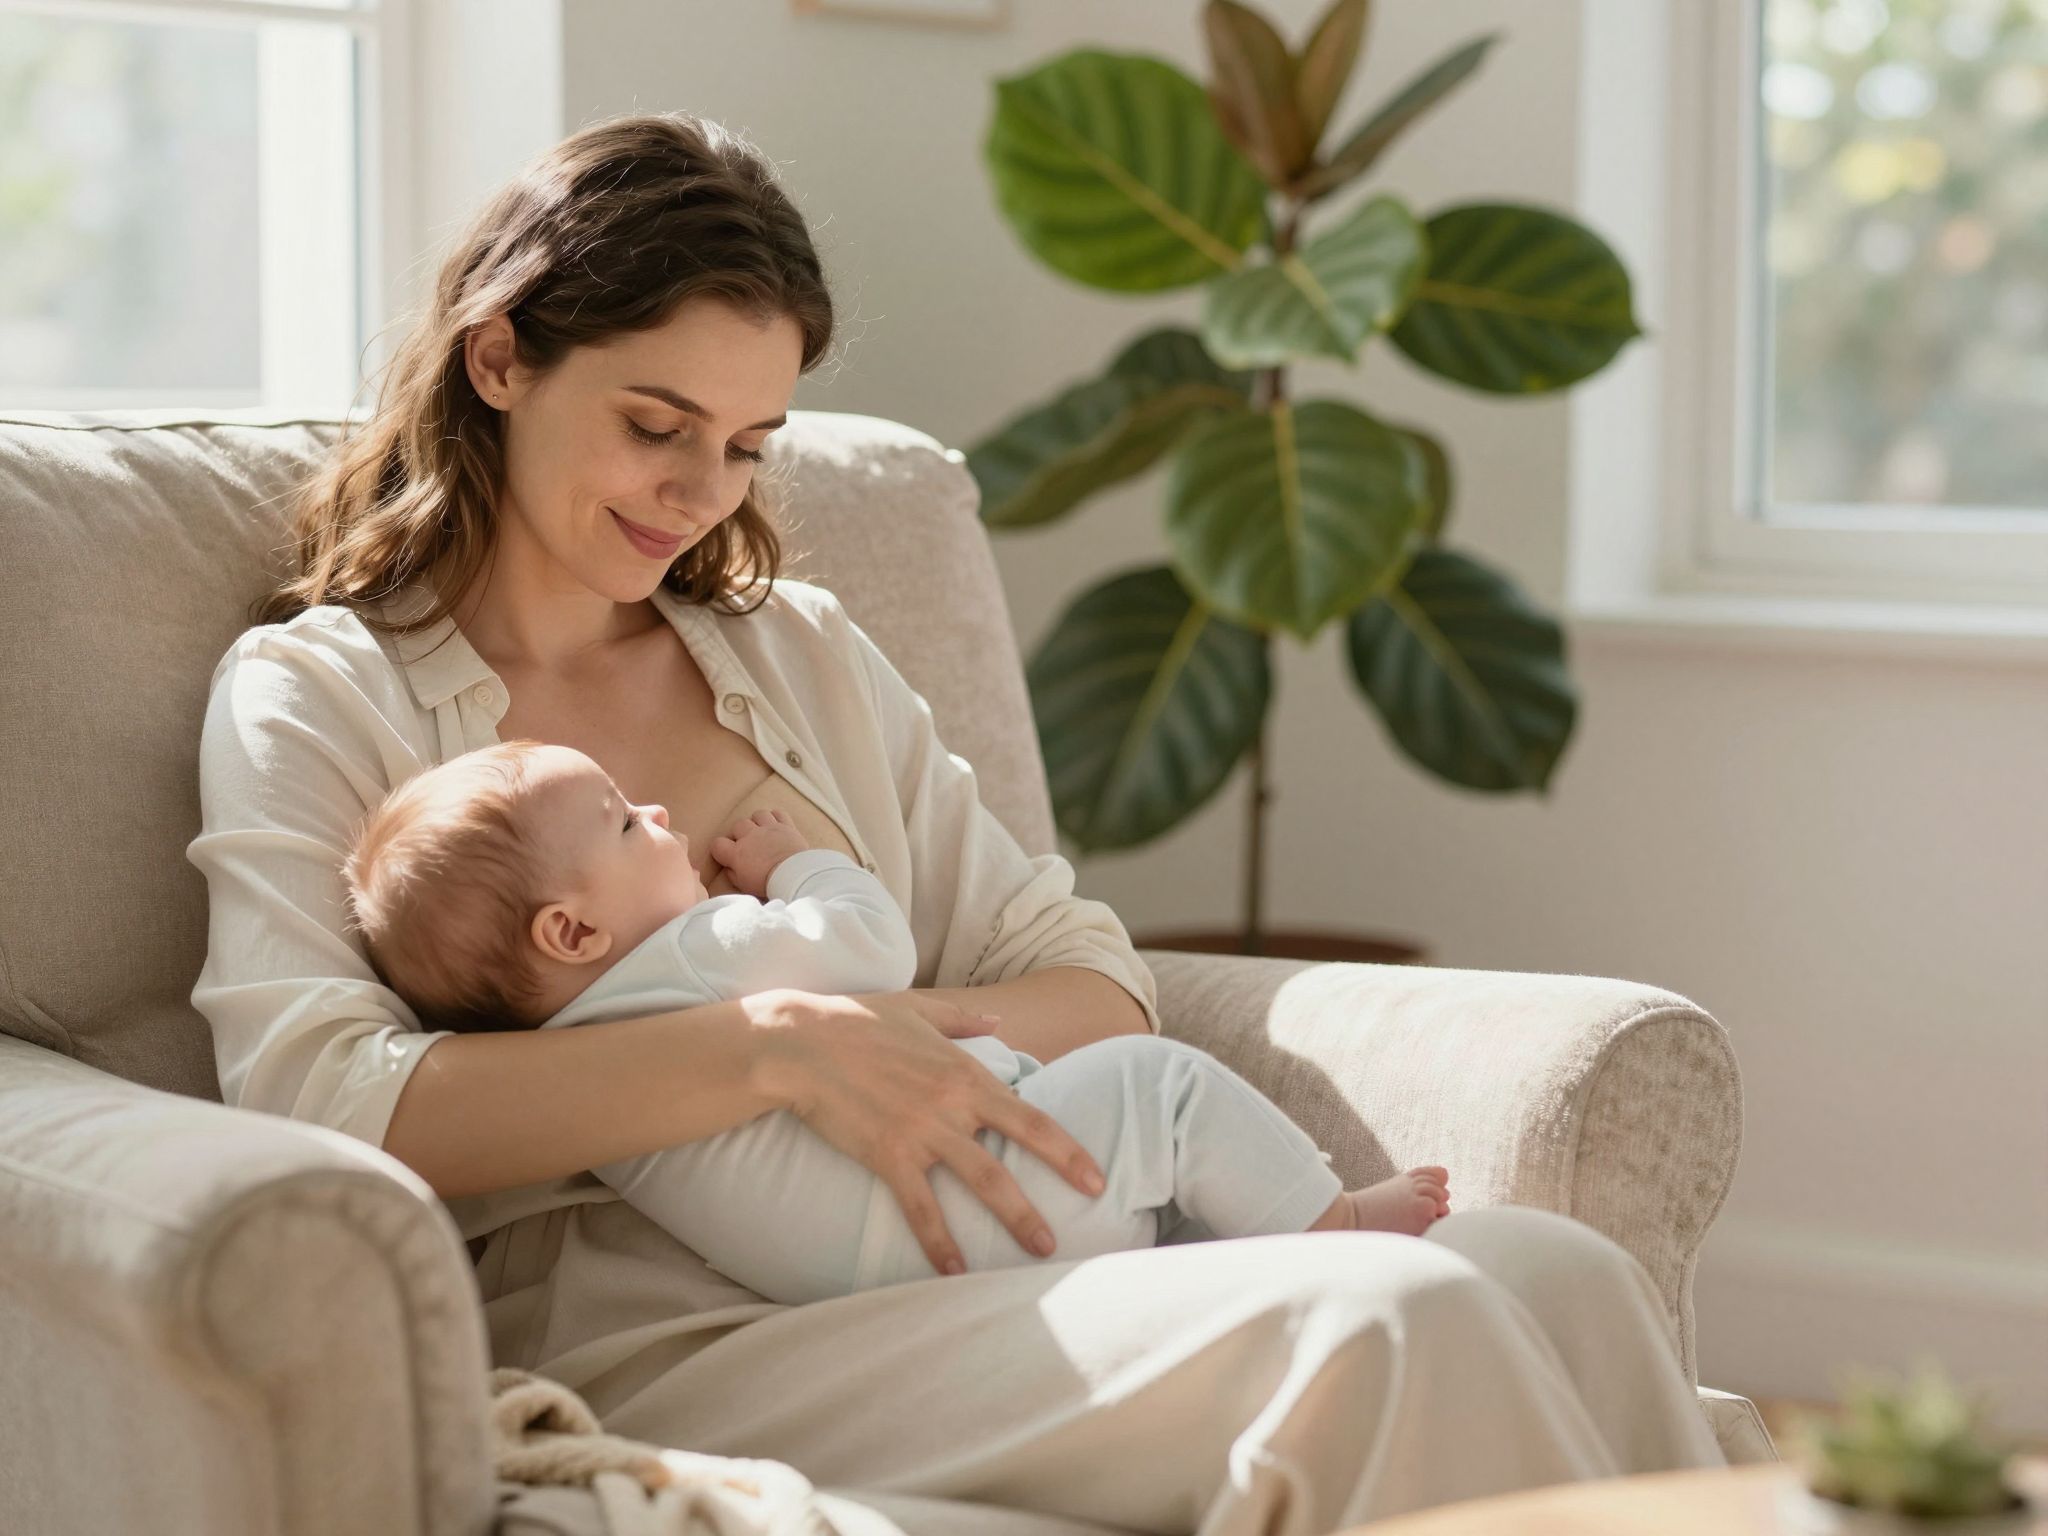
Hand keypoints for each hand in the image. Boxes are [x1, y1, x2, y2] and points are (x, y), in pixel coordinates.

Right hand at [709, 808, 808, 899]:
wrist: (793, 875)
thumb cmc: (768, 883)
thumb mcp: (744, 886)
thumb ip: (733, 874)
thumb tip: (729, 867)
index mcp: (737, 853)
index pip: (718, 844)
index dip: (720, 849)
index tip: (726, 855)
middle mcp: (750, 836)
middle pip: (738, 825)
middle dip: (740, 834)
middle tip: (747, 844)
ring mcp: (768, 828)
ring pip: (757, 815)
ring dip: (758, 822)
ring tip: (762, 832)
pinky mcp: (785, 826)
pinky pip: (778, 813)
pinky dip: (776, 817)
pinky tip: (777, 826)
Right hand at [752, 988, 1107, 1277]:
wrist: (803, 1041)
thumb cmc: (858, 1019)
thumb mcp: (919, 1008)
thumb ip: (964, 1020)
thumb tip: (1000, 1022)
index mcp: (966, 1073)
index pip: (1032, 1118)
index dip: (1067, 1151)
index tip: (1094, 1178)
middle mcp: (954, 1106)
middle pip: (1016, 1155)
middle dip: (1054, 1189)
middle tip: (1077, 1227)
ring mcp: (923, 1132)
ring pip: (981, 1182)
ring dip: (1014, 1218)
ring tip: (1038, 1251)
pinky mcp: (888, 1155)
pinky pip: (920, 1207)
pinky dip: (939, 1241)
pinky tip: (955, 1270)